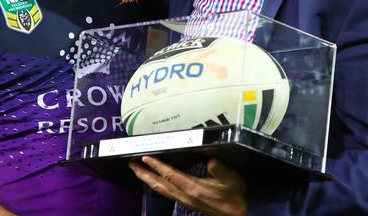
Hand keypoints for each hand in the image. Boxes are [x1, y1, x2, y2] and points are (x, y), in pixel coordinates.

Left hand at [130, 156, 246, 215]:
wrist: (236, 214)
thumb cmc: (233, 195)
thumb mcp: (232, 180)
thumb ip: (221, 170)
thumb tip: (212, 161)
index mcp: (193, 188)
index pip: (170, 175)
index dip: (157, 166)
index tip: (145, 157)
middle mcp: (185, 195)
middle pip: (159, 184)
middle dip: (144, 174)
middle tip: (131, 165)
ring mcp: (184, 200)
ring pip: (161, 190)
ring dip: (148, 180)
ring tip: (138, 171)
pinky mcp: (186, 202)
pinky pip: (166, 193)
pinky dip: (157, 185)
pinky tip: (155, 181)